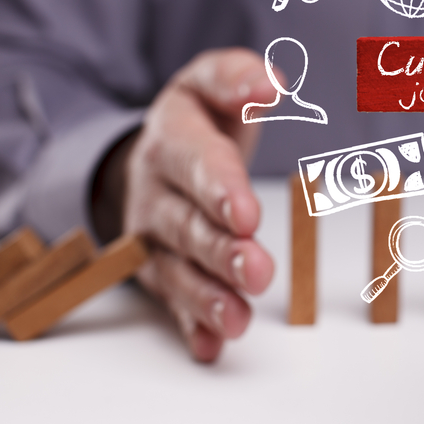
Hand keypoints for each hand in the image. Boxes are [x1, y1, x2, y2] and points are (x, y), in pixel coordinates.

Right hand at [93, 48, 277, 360]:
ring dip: (205, 296)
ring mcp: (152, 236)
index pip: (195, 163)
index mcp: (170, 139)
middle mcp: (154, 191)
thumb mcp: (209, 83)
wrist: (153, 153)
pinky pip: (171, 301)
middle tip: (256, 271)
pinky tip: (210, 346)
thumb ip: (235, 78)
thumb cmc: (197, 119)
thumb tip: (270, 81)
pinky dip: (189, 325)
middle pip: (186, 225)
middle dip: (220, 251)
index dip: (220, 190)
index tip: (246, 214)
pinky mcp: (159, 269)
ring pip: (176, 269)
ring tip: (237, 320)